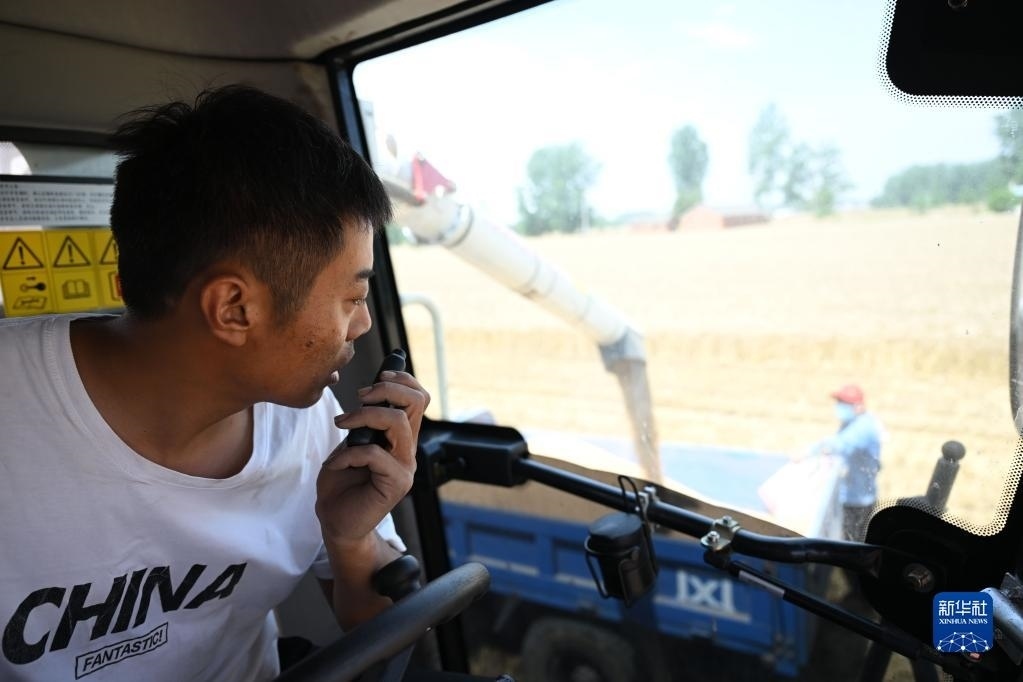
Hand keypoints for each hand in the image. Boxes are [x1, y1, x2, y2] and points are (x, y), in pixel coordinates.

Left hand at [316, 370, 429, 545]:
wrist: (335, 521)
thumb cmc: (341, 482)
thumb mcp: (350, 441)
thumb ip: (364, 422)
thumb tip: (369, 392)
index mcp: (400, 437)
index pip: (418, 397)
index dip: (402, 379)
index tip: (377, 376)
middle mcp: (407, 449)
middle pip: (416, 402)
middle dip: (385, 389)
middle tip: (359, 397)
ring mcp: (405, 467)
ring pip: (398, 422)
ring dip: (364, 416)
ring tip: (342, 425)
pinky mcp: (396, 484)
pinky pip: (374, 454)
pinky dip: (347, 454)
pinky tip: (335, 463)